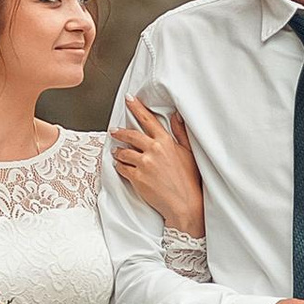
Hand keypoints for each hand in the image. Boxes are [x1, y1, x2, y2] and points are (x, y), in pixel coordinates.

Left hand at [110, 93, 204, 237]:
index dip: (137, 108)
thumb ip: (180, 133)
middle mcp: (154, 150)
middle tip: (114, 131)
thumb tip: (176, 116)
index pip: (148, 120)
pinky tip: (121, 167)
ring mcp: (144, 164)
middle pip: (130, 135)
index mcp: (166, 141)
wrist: (185, 204)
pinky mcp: (137, 177)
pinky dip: (120, 167)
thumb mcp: (188, 153)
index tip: (129, 100)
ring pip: (123, 152)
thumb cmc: (189, 180)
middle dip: (120, 132)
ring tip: (118, 153)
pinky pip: (121, 168)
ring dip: (119, 152)